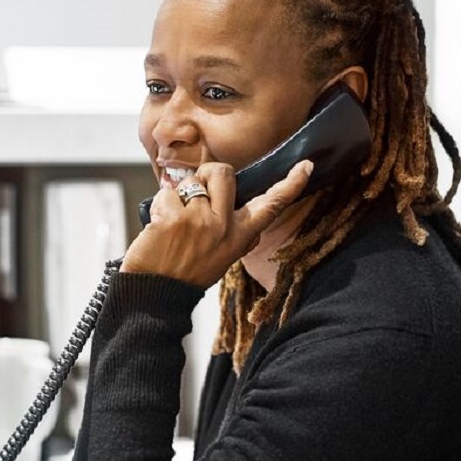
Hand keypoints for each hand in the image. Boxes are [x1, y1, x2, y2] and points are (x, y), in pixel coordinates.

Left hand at [123, 159, 313, 287]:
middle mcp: (225, 227)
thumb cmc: (185, 273)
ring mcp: (201, 221)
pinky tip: (159, 225)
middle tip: (196, 193)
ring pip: (192, 181)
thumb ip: (231, 231)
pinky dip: (159, 205)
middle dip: (208, 173)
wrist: (155, 293)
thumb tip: (235, 204)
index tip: (305, 167)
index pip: (271, 207)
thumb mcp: (221, 257)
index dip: (290, 185)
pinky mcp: (175, 218)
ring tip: (175, 220)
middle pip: (224, 173)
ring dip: (179, 194)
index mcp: (240, 237)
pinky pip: (167, 193)